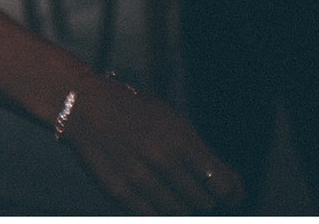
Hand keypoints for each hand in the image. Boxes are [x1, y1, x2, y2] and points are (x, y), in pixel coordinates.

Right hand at [60, 72, 242, 213]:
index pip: (223, 183)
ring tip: (172, 190)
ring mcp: (139, 177)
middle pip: (203, 202)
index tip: (232, 197)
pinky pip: (152, 216)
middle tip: (195, 190)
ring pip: (179, 212)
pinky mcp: (119, 191)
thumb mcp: (174, 121)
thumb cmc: (135, 112)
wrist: (86, 106)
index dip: (232, 194)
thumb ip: (200, 153)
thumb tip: (228, 187)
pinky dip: (159, 211)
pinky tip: (156, 198)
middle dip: (203, 198)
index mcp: (181, 139)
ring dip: (181, 206)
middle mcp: (162, 159)